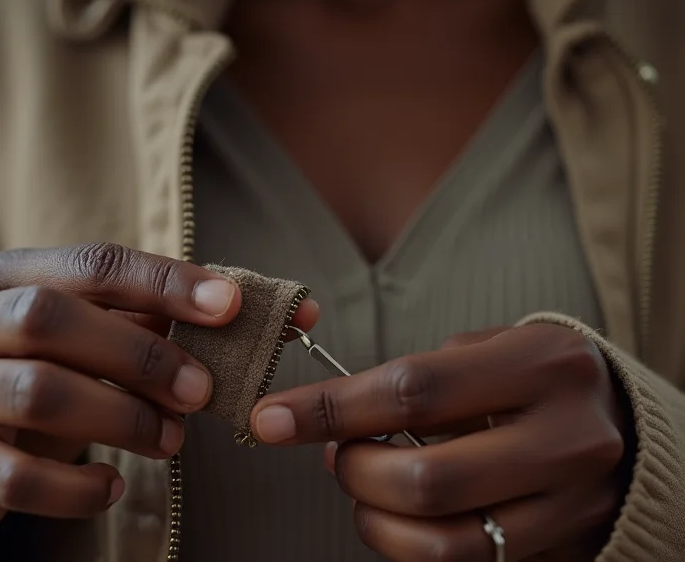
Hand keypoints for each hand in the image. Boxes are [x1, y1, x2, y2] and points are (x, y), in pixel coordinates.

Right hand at [0, 243, 317, 540]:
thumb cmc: (27, 364)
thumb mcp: (72, 330)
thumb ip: (136, 316)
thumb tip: (228, 313)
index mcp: (5, 273)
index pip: (93, 262)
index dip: (165, 281)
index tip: (229, 305)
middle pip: (53, 318)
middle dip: (142, 354)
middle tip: (202, 389)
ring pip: (37, 392)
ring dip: (121, 417)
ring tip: (170, 438)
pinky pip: (13, 476)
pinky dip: (74, 486)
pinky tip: (112, 485)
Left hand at [251, 324, 630, 561]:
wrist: (618, 416)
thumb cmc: (532, 371)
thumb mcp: (488, 347)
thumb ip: (420, 378)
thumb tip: (337, 419)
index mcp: (540, 363)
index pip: (413, 390)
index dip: (331, 408)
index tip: (272, 418)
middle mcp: (564, 436)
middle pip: (424, 477)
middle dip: (353, 468)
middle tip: (334, 451)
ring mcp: (569, 501)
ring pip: (441, 538)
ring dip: (374, 515)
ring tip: (363, 481)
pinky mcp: (560, 544)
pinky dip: (409, 542)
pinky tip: (399, 511)